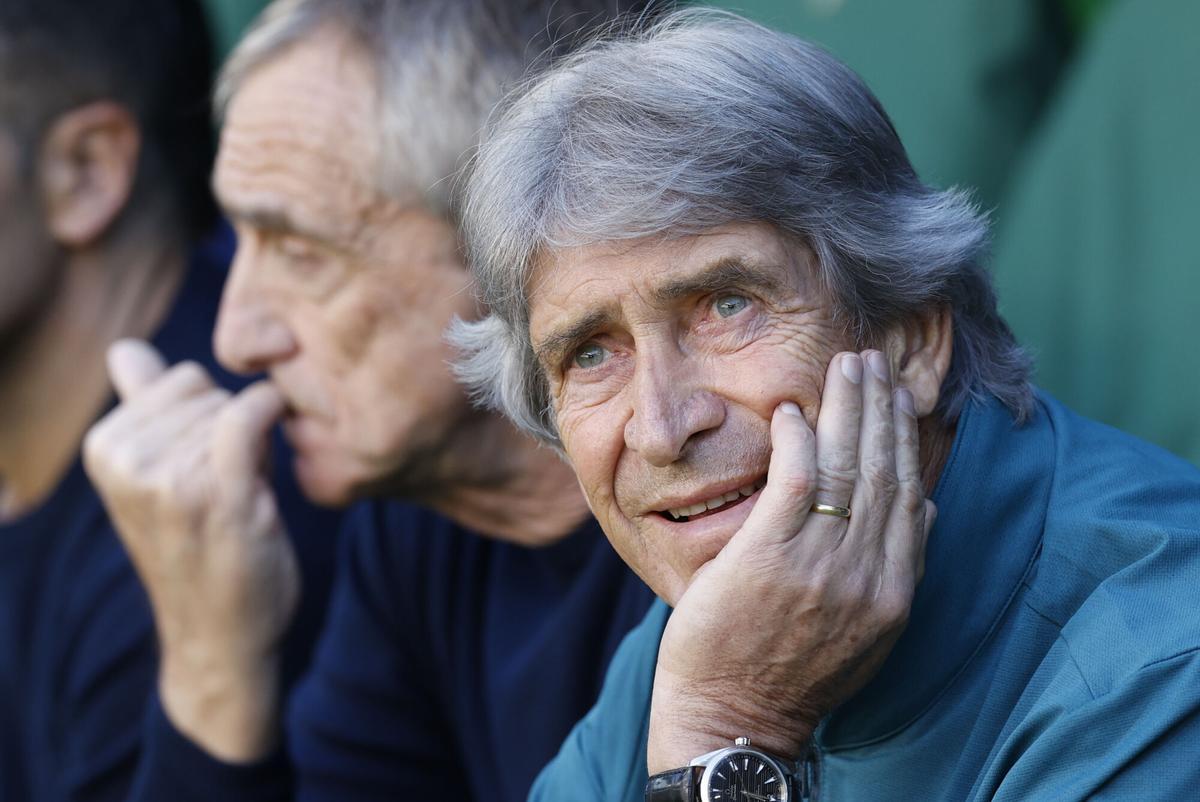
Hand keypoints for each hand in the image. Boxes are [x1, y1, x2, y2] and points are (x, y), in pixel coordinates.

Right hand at [83, 339, 298, 761]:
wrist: (219, 637)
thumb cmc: (196, 550)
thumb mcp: (156, 475)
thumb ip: (142, 407)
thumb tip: (125, 348)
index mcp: (103, 448)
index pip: (178, 379)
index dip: (206, 415)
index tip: (203, 463)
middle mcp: (126, 459)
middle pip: (210, 391)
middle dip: (229, 426)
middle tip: (226, 485)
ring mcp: (170, 478)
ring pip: (234, 407)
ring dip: (254, 444)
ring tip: (240, 496)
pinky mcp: (218, 495)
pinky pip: (249, 417)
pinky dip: (270, 417)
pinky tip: (273, 450)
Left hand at [647, 350, 934, 771]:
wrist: (737, 718)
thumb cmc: (791, 673)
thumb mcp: (866, 632)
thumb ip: (894, 570)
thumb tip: (926, 509)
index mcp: (893, 591)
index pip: (909, 496)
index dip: (905, 440)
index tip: (899, 399)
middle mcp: (867, 574)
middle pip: (883, 471)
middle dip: (881, 408)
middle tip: (873, 360)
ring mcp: (820, 564)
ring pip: (846, 468)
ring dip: (847, 408)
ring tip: (846, 366)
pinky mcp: (769, 556)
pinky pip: (796, 482)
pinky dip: (799, 441)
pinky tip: (792, 411)